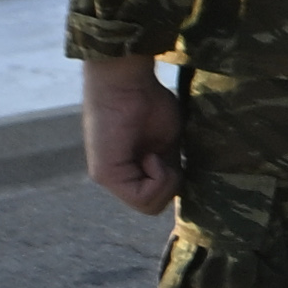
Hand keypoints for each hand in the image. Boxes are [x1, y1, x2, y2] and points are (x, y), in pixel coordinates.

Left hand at [80, 55, 180, 214]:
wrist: (127, 81)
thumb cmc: (148, 100)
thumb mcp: (168, 141)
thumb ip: (170, 166)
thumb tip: (181, 185)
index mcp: (132, 169)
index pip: (157, 197)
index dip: (172, 182)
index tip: (169, 155)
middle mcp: (118, 177)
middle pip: (154, 206)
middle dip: (169, 183)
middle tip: (163, 155)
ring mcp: (109, 178)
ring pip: (149, 206)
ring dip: (164, 180)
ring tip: (155, 154)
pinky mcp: (106, 175)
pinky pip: (143, 198)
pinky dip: (158, 178)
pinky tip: (151, 155)